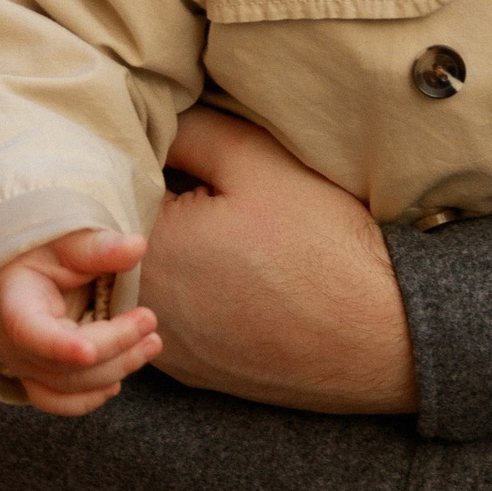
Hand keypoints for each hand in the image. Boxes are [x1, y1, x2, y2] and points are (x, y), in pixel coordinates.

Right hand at [0, 228, 161, 417]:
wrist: (23, 276)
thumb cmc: (43, 255)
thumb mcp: (66, 242)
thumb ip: (98, 248)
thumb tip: (137, 247)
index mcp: (13, 304)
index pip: (29, 333)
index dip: (58, 346)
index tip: (89, 352)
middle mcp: (13, 345)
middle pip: (61, 365)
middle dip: (112, 347)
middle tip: (149, 320)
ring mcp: (24, 367)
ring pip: (68, 387)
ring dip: (114, 370)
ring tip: (151, 343)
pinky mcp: (38, 380)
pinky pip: (59, 402)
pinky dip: (89, 398)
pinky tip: (118, 382)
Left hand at [138, 106, 416, 414]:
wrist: (380, 336)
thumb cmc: (320, 245)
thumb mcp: (255, 161)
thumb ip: (188, 131)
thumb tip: (151, 120)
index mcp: (144, 248)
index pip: (111, 189)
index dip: (140, 163)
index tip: (173, 155)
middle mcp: (139, 306)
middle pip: (117, 242)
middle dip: (146, 209)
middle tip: (196, 190)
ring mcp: (163, 345)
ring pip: (139, 282)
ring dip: (163, 254)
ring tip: (216, 234)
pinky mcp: (191, 370)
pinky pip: (166, 317)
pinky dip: (184, 293)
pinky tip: (228, 277)